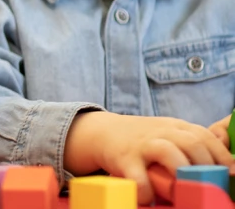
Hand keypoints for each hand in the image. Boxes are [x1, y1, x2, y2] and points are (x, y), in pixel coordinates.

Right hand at [65, 111, 233, 204]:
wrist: (102, 132)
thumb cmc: (145, 139)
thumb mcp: (171, 133)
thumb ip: (196, 143)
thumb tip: (231, 164)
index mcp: (177, 127)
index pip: (206, 137)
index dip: (223, 157)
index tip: (231, 175)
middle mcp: (161, 133)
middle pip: (192, 142)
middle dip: (206, 167)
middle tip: (209, 187)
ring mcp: (142, 145)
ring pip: (167, 152)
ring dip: (180, 174)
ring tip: (185, 192)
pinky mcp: (124, 159)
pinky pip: (139, 178)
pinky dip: (148, 191)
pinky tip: (151, 198)